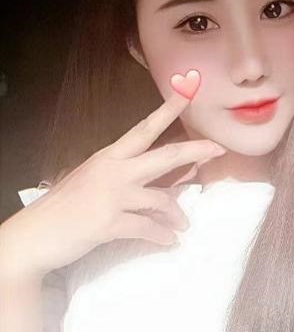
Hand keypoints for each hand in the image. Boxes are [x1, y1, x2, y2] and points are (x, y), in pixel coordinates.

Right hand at [0, 78, 224, 279]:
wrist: (36, 234)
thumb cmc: (66, 206)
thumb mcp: (93, 180)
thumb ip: (124, 176)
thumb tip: (161, 181)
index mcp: (109, 156)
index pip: (144, 128)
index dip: (168, 109)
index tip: (187, 89)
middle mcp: (114, 170)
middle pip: (166, 156)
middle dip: (196, 150)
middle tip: (219, 149)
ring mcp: (112, 196)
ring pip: (162, 199)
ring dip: (177, 215)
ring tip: (183, 225)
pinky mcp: (110, 223)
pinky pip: (148, 229)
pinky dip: (163, 237)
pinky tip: (170, 242)